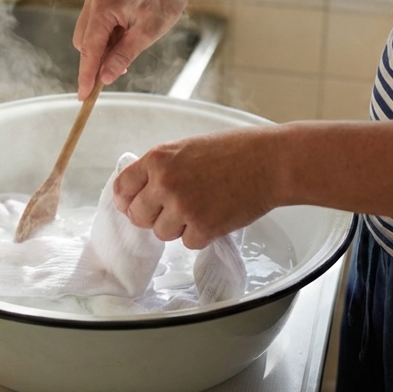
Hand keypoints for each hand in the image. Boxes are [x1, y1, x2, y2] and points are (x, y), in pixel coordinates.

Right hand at [73, 0, 188, 98]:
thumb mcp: (148, 32)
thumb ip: (123, 55)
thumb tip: (105, 77)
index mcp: (103, 6)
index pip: (89, 49)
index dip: (86, 75)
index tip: (83, 95)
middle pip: (84, 41)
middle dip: (97, 60)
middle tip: (119, 70)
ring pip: (89, 32)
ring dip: (103, 47)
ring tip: (129, 47)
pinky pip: (97, 21)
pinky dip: (107, 34)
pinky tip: (126, 35)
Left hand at [114, 128, 282, 246]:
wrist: (270, 162)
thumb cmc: (235, 151)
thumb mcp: (188, 148)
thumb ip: (161, 168)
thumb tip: (141, 192)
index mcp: (158, 159)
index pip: (122, 188)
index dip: (128, 200)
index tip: (136, 205)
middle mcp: (165, 183)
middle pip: (138, 216)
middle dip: (154, 216)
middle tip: (176, 209)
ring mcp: (183, 207)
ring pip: (162, 233)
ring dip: (179, 227)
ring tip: (203, 208)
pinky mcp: (203, 228)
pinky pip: (188, 243)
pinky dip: (201, 235)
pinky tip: (217, 216)